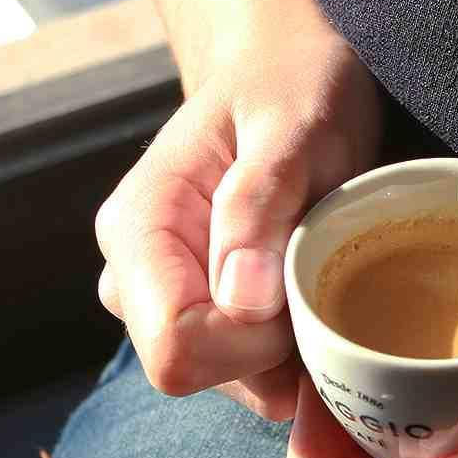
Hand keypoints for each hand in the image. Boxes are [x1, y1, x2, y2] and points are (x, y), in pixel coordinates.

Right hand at [94, 0, 381, 420]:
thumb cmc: (292, 91)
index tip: (300, 292)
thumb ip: (259, 204)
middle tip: (321, 279)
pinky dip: (288, 357)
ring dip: (287, 354)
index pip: (176, 347)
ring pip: (226, 381)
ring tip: (319, 280)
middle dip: (274, 352)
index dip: (250, 344)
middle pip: (199, 372)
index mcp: (140, 229)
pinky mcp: (198, 313)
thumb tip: (240, 299)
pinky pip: (243, 373)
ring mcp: (164, 298)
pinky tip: (313, 304)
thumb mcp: (292, 128)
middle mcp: (136, 275)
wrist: (286, 77)